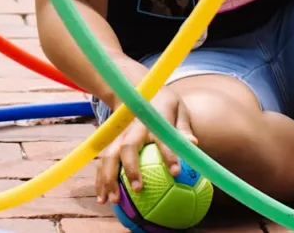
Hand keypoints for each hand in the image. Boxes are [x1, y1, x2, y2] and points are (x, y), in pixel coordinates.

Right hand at [93, 87, 196, 205]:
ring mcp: (119, 135)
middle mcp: (133, 128)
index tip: (176, 173)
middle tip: (138, 189)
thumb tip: (193, 143)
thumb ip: (183, 127)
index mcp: (153, 120)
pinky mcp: (110, 142)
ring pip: (110, 156)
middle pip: (128, 148)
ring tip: (113, 200)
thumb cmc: (163, 105)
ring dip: (109, 178)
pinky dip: (100, 180)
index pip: (162, 138)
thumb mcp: (178, 108)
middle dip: (131, 168)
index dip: (168, 155)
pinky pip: (103, 161)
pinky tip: (102, 198)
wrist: (134, 91)